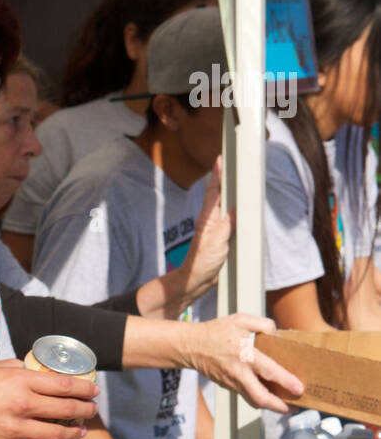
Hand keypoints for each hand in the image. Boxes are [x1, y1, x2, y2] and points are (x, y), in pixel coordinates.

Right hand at [0, 360, 96, 438]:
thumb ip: (15, 368)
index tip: (93, 391)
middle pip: (66, 409)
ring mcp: (13, 429)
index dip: (84, 389)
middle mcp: (21, 405)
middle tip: (91, 410)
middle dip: (84, 410)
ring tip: (78, 432)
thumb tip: (31, 370)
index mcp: (20, 380)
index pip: (64, 385)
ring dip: (72, 434)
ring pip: (55, 435)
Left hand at [174, 156, 233, 308]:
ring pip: (227, 206)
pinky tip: (243, 209)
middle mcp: (212, 220)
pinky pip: (232, 220)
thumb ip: (228, 222)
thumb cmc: (202, 262)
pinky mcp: (222, 239)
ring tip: (241, 180)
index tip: (220, 157)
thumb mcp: (217, 241)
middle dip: (227, 178)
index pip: (214, 190)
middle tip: (234, 162)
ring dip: (233, 193)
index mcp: (209, 217)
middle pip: (221, 194)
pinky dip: (238, 211)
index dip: (217, 173)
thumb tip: (239, 205)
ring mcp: (217, 229)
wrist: (196, 281)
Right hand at [179, 314, 304, 412]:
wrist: (191, 346)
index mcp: (244, 354)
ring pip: (254, 401)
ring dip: (271, 406)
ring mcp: (232, 382)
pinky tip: (270, 396)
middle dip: (279, 406)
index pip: (269, 371)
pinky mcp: (228, 386)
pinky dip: (260, 399)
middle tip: (295, 408)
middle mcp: (239, 372)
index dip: (286, 381)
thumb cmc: (217, 331)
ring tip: (286, 406)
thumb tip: (278, 337)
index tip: (299, 388)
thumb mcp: (241, 319)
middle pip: (261, 398)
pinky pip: (247, 396)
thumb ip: (264, 324)